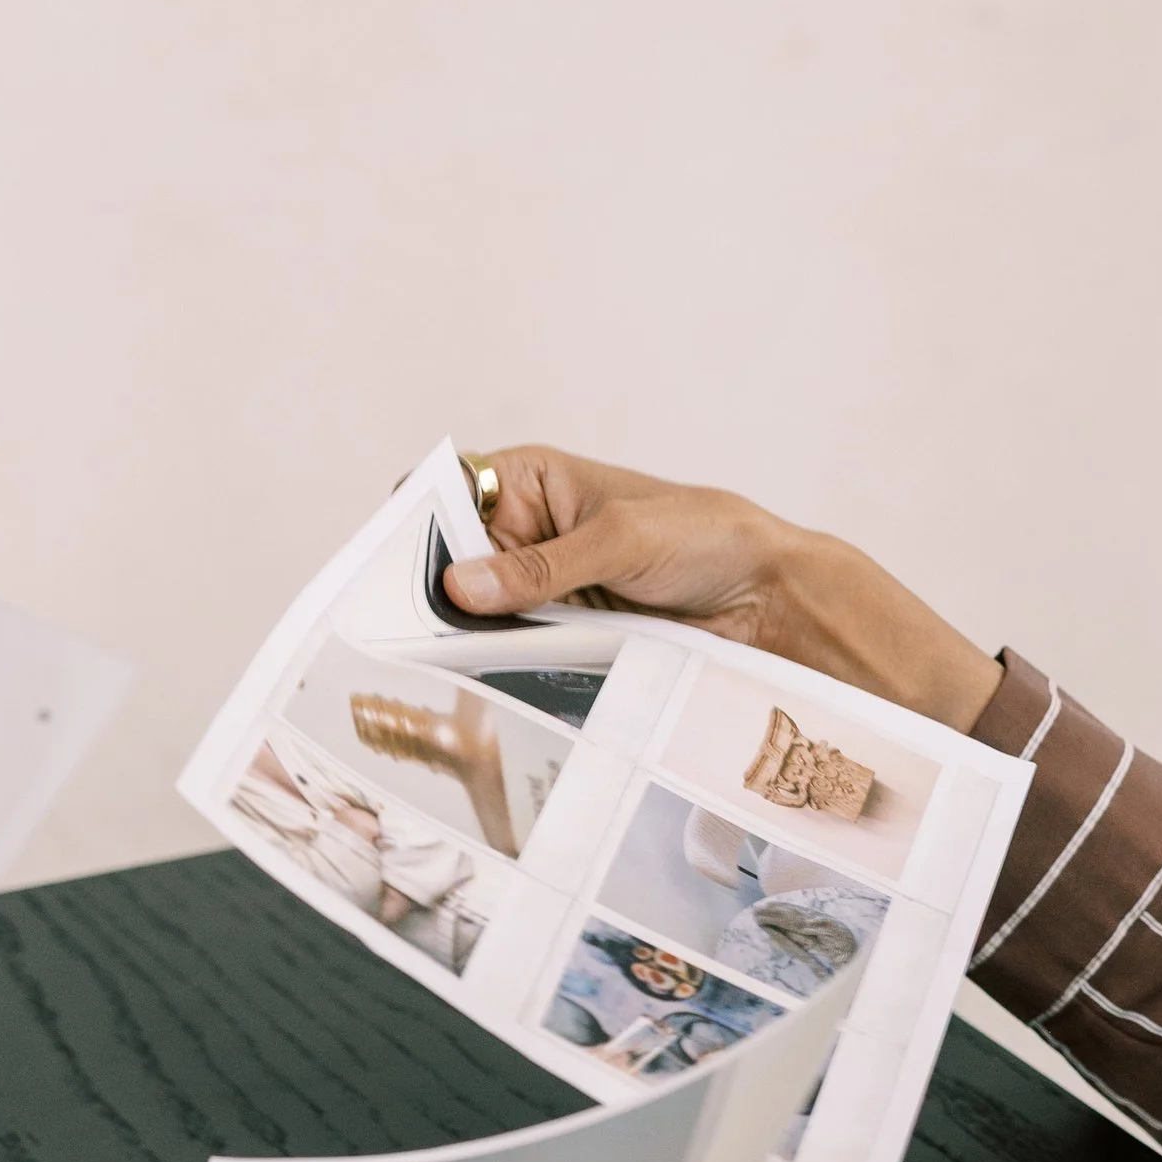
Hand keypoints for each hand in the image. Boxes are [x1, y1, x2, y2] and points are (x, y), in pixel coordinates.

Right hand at [440, 443, 1002, 733]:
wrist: (765, 596)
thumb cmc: (704, 536)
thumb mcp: (617, 541)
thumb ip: (537, 568)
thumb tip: (460, 588)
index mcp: (532, 480)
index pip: (448, 492)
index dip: (417, 528)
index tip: (396, 574)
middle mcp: (529, 531)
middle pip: (454, 563)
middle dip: (439, 596)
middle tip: (419, 636)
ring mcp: (543, 588)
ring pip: (481, 615)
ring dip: (472, 638)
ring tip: (455, 665)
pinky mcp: (564, 634)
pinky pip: (518, 651)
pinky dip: (508, 665)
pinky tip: (495, 680)